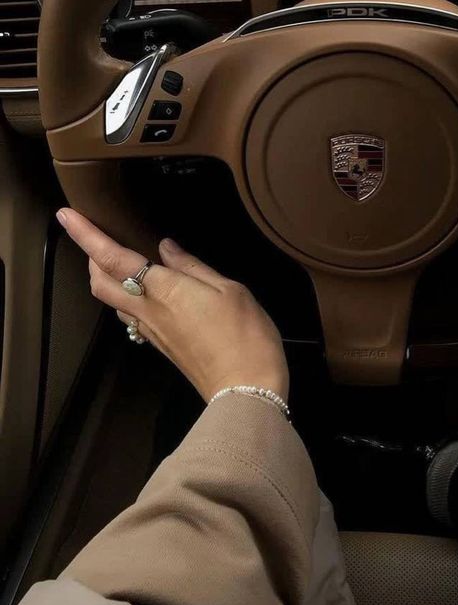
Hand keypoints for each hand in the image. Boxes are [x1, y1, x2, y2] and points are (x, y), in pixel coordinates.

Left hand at [56, 208, 288, 402]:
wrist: (246, 390)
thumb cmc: (245, 336)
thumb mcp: (230, 290)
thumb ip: (194, 266)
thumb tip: (166, 247)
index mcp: (164, 290)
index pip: (113, 258)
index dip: (85, 235)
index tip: (65, 215)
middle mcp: (148, 310)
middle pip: (100, 283)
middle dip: (91, 257)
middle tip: (99, 237)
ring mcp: (151, 331)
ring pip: (112, 301)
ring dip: (106, 278)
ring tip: (121, 261)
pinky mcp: (160, 345)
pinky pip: (131, 316)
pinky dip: (127, 296)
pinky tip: (148, 291)